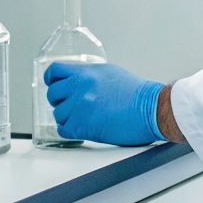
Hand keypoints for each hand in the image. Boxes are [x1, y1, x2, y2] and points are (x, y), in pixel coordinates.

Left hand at [44, 62, 164, 145]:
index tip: (51, 84)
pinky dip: (70, 131)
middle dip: (60, 101)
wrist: (151, 109)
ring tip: (84, 118)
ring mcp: (79, 107)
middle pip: (53, 94)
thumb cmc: (137, 93)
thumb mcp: (110, 73)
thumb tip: (76, 81)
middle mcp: (79, 88)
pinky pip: (63, 130)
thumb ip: (89, 76)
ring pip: (58, 114)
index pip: (55, 71)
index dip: (51, 79)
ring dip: (68, 117)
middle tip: (71, 105)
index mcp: (86, 72)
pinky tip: (81, 128)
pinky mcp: (82, 126)